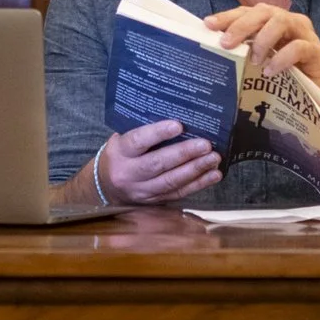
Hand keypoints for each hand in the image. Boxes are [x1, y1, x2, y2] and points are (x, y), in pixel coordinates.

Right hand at [96, 118, 220, 204]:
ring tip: (214, 159)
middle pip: (158, 164)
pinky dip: (198, 184)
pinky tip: (213, 175)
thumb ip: (143, 131)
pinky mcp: (154, 202)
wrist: (106, 186)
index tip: (178, 125)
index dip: (158, 133)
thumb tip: (178, 117)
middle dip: (184, 154)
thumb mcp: (122, 139)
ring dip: (195, 170)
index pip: (138, 141)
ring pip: (171, 181)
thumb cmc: (121, 154)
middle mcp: (128, 173)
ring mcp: (142, 190)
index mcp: (119, 152)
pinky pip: (178, 193)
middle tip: (205, 145)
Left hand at [204, 4, 319, 109]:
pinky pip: (298, 47)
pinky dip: (281, 58)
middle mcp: (288, 22)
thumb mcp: (262, 62)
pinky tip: (270, 71)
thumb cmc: (288, 77)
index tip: (208, 24)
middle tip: (226, 43)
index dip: (227, 16)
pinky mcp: (317, 52)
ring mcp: (305, 34)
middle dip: (242, 25)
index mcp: (272, 21)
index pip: (247, 12)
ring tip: (253, 60)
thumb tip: (214, 49)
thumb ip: (244, 52)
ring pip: (281, 21)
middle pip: (263, 11)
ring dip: (263, 39)